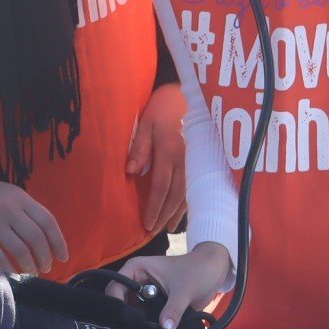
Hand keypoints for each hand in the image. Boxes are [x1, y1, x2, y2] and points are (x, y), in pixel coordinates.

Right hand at [0, 173, 67, 274]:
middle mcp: (9, 210)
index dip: (58, 242)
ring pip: (20, 251)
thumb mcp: (9, 193)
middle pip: (36, 239)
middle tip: (46, 267)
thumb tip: (44, 238)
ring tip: (32, 271)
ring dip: (30, 265)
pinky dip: (10, 267)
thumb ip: (26, 211)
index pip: (47, 222)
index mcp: (20, 198)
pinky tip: (15, 271)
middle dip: (45, 258)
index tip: (62, 257)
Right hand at [113, 244, 231, 328]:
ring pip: (130, 311)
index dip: (117, 303)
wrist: (214, 272)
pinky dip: (145, 326)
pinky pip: (142, 317)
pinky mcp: (152, 305)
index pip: (115, 286)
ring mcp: (144, 294)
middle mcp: (135, 281)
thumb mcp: (184, 290)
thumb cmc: (197, 271)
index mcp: (136, 269)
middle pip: (119, 301)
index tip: (126, 321)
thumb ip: (174, 309)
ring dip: (135, 324)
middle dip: (125, 316)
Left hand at [126, 83, 187, 236]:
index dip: (154, 206)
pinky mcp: (197, 163)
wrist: (183, 97)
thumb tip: (131, 171)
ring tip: (166, 228)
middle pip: (175, 195)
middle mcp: (184, 160)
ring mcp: (193, 162)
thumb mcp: (143, 124)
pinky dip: (186, 203)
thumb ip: (138, 147)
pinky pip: (193, 187)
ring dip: (176, 213)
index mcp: (169, 152)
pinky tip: (179, 213)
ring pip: (186, 193)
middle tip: (153, 231)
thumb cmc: (159, 111)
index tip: (147, 223)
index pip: (161, 186)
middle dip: (164, 215)